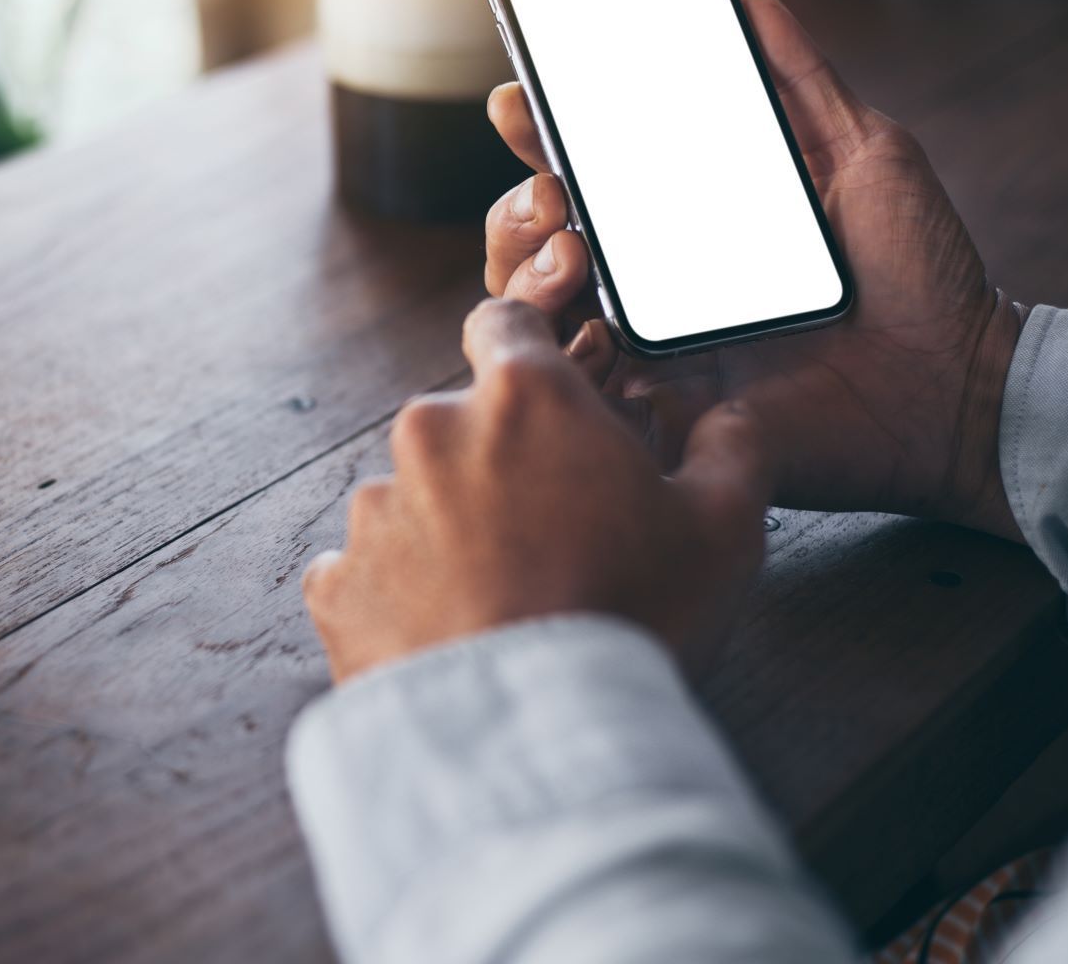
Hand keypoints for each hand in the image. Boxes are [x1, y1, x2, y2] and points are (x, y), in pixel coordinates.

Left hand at [303, 299, 772, 683]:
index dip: (530, 357)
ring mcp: (374, 511)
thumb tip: (728, 419)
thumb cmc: (635, 618)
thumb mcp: (726, 528)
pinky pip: (365, 572)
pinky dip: (399, 595)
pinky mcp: (335, 587)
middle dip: (502, 464)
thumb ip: (731, 449)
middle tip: (555, 537)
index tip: (552, 404)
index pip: (505, 324)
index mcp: (522, 396)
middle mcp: (430, 433)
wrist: (532, 742)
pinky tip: (450, 635)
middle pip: (462, 423)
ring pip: (413, 498)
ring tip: (506, 601)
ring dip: (450, 532)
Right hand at [483, 0, 1023, 538]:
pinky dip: (563, 353)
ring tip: (572, 250)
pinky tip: (591, 328)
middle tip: (554, 193)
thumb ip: (804, 80)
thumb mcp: (867, 155)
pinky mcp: (662, 412)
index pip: (586, 170)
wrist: (959, 384)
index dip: (539, 135)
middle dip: (517, 207)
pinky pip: (579, 387)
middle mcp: (653, 278)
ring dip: (526, 270)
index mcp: (688, 216)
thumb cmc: (921, 274)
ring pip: (533, 309)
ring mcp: (650, 346)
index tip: (520, 103)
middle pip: (534, 238)